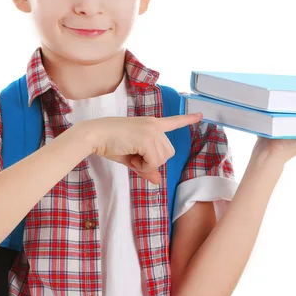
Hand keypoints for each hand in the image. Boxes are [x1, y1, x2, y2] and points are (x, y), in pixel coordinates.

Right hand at [79, 112, 203, 183]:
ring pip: (162, 159)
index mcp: (151, 124)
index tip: (200, 114)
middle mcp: (155, 125)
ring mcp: (152, 130)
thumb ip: (146, 168)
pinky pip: (153, 161)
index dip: (187, 119)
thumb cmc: (109, 143)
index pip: (173, 122)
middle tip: (134, 156)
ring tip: (131, 154)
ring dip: (147, 163)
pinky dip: (142, 165)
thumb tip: (157, 181)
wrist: (94, 135)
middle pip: (168, 154)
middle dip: (152, 161)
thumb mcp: (131, 157)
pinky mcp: (147, 138)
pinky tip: (130, 156)